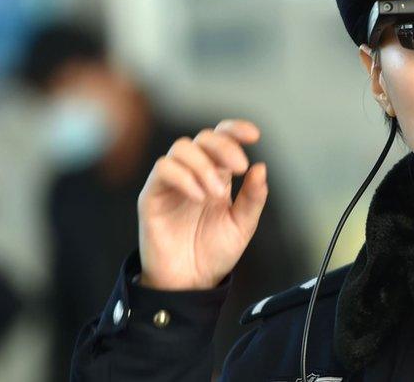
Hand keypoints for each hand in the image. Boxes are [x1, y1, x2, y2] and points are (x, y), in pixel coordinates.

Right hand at [137, 119, 267, 289]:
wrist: (190, 283)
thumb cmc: (214, 253)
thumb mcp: (243, 225)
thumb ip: (253, 198)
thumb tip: (261, 168)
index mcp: (217, 175)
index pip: (222, 139)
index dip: (235, 130)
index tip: (254, 135)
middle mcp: (194, 173)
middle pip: (203, 138)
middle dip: (224, 146)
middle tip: (240, 167)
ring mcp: (172, 183)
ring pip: (181, 148)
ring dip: (203, 165)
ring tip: (216, 193)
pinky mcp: (152, 196)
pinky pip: (163, 170)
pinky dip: (184, 177)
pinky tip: (199, 196)